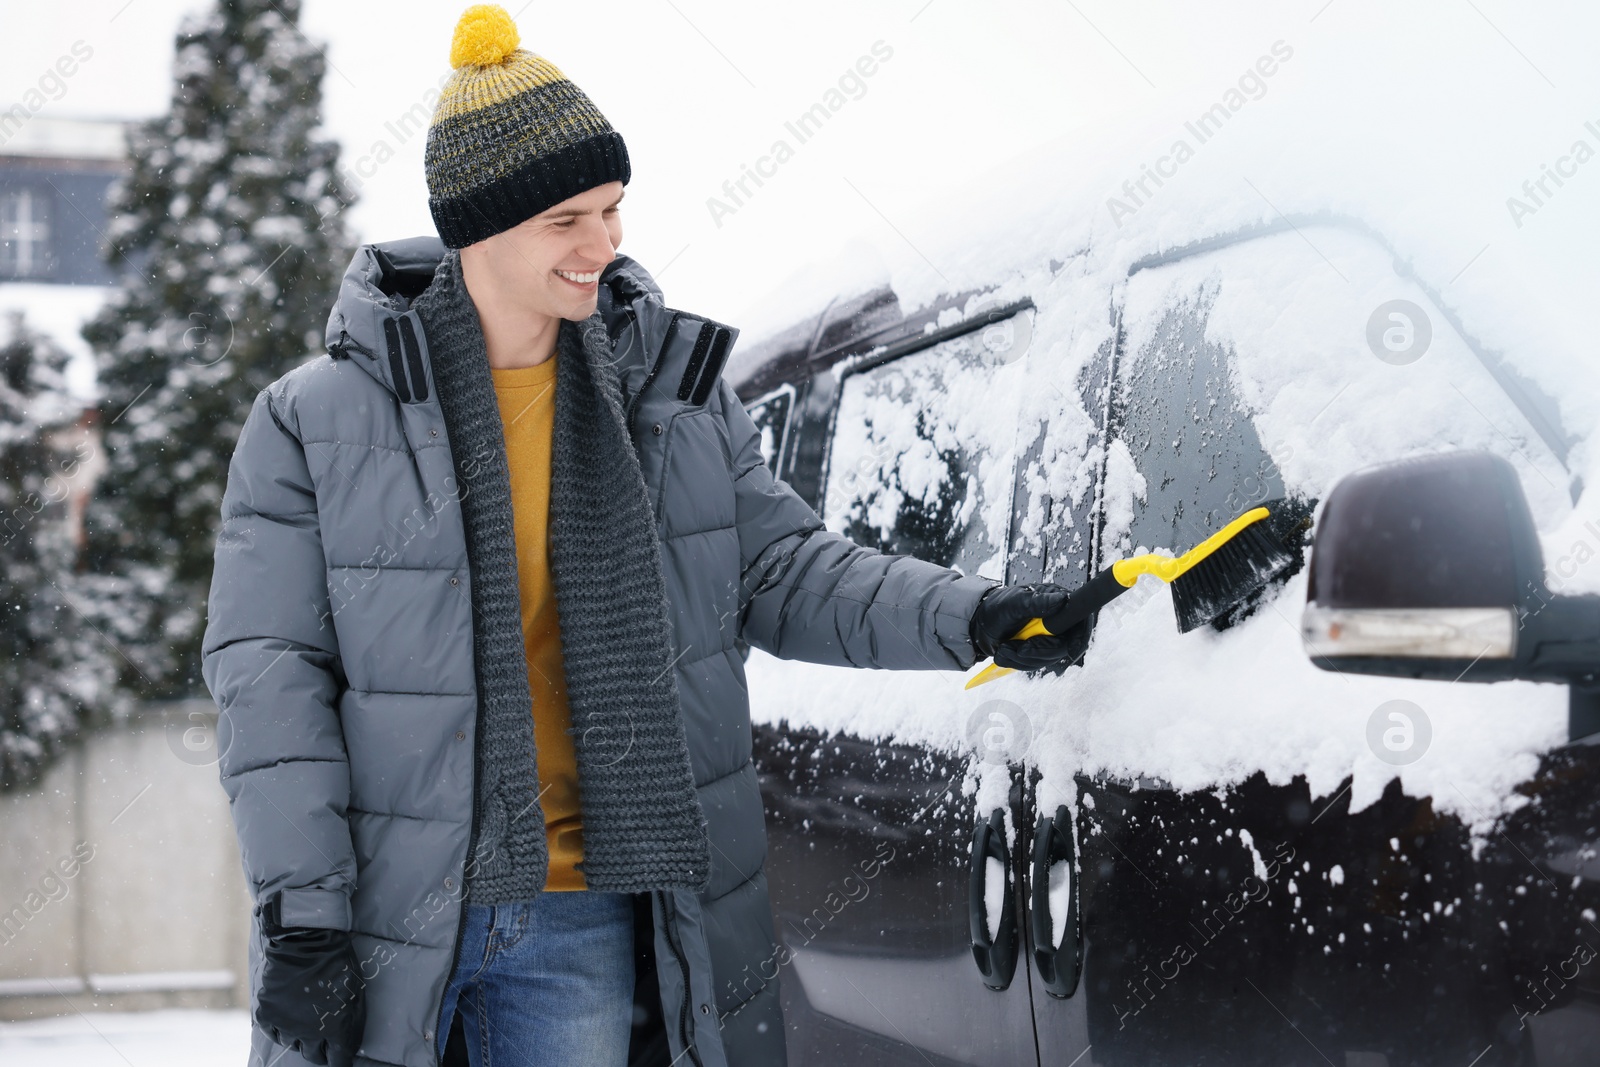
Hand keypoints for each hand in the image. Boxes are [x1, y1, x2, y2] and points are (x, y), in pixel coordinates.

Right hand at [255, 895, 365, 1066]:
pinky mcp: (268, 1014)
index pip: (338, 1061)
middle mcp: (310, 1033)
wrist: (308, 938)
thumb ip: (352, 1020)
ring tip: (306, 1017)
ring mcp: (286, 1025)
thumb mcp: (356, 991)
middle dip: (321, 1050)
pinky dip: (281, 1028)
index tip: (340, 1056)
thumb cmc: (339, 962)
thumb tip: (348, 1043)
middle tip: (324, 1038)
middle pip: (314, 1056)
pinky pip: (274, 1032)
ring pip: (294, 1044)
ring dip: (301, 1036)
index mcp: (336, 1029)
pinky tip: (288, 1015)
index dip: (339, 1060)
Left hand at [969, 583, 1088, 671]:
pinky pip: (1035, 664)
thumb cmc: (996, 607)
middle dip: (1040, 651)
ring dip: (1023, 658)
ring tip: (1005, 647)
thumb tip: (1062, 599)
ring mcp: (1047, 638)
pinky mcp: (1037, 651)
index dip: (1080, 637)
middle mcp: (1056, 621)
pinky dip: (1017, 662)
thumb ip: (1038, 602)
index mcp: (1057, 603)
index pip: (1080, 622)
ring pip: (1048, 659)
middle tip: (1020, 648)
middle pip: (1063, 646)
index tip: (1071, 650)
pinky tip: (1005, 651)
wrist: (978, 624)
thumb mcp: (1014, 603)